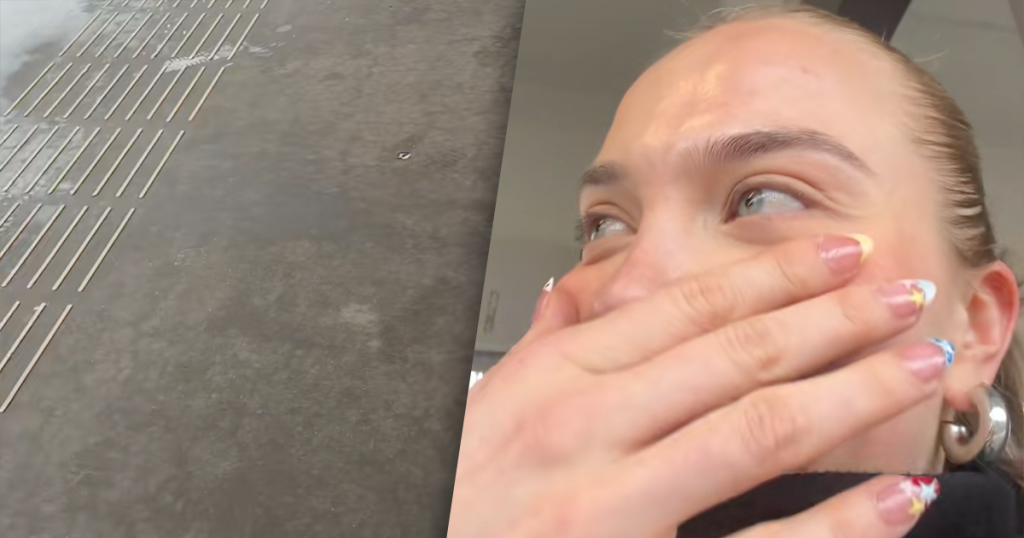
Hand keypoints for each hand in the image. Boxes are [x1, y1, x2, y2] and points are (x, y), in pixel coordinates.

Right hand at [449, 235, 946, 537]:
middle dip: (831, 316)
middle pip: (733, 354)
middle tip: (899, 288)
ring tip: (916, 362)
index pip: (680, 308)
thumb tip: (570, 289)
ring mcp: (608, 503)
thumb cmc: (449, 498)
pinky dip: (834, 522)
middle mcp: (582, 430)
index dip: (771, 276)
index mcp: (551, 383)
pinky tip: (889, 498)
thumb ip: (538, 348)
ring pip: (755, 429)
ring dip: (850, 390)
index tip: (833, 255)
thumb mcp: (482, 409)